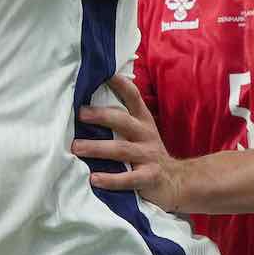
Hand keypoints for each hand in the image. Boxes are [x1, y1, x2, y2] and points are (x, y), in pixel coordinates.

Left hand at [71, 74, 184, 212]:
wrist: (177, 181)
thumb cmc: (147, 152)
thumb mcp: (140, 131)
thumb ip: (120, 119)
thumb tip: (87, 104)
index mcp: (142, 120)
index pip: (132, 96)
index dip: (119, 83)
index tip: (103, 73)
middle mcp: (145, 134)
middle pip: (122, 121)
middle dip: (101, 116)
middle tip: (80, 114)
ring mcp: (148, 156)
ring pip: (121, 149)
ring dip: (97, 148)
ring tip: (76, 147)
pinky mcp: (149, 178)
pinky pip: (128, 179)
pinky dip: (110, 179)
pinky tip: (94, 179)